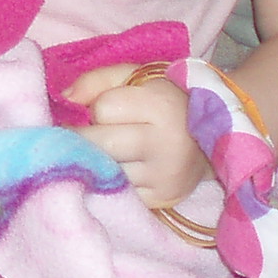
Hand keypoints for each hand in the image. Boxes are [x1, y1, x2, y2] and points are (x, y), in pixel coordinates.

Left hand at [66, 65, 205, 206]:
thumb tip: (65, 99)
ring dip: (93, 162)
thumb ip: (96, 80)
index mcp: (163, 105)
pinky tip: (113, 172)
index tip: (100, 110)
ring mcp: (165, 175)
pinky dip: (107, 182)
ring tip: (100, 152)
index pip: (103, 108)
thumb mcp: (135, 77)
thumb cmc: (162, 102)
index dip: (95, 107)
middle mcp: (168, 143)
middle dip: (83, 138)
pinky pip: (116, 192)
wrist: (212, 139)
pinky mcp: (161, 199)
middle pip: (98, 144)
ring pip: (104, 170)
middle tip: (82, 135)